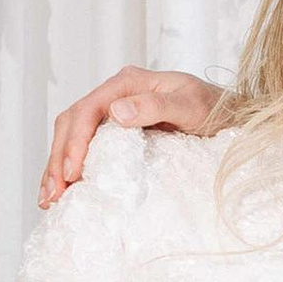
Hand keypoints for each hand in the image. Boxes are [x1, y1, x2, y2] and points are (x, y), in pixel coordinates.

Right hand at [39, 68, 227, 207]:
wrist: (232, 115)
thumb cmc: (216, 108)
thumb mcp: (191, 105)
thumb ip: (156, 106)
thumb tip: (117, 112)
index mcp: (128, 83)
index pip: (89, 109)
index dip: (76, 141)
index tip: (72, 171)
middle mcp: (116, 95)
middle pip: (72, 122)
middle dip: (58, 158)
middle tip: (54, 193)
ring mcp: (114, 113)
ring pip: (73, 135)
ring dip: (58, 166)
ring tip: (50, 198)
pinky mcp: (118, 133)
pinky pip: (86, 146)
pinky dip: (71, 168)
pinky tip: (65, 190)